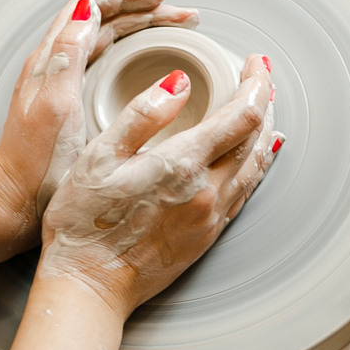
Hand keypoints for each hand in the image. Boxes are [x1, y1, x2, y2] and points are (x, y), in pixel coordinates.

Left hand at [0, 0, 198, 259]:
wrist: (14, 203)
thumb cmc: (36, 165)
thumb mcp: (56, 105)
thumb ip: (69, 55)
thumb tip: (89, 7)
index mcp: (53, 61)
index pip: (93, 6)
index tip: (164, 0)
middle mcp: (56, 66)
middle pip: (105, 20)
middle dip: (145, 11)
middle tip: (184, 16)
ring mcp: (64, 86)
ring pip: (108, 41)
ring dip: (143, 30)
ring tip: (174, 31)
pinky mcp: (72, 107)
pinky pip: (107, 65)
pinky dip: (134, 55)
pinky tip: (150, 69)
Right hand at [39, 54, 282, 317]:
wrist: (90, 287)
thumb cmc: (84, 224)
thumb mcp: (100, 156)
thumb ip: (143, 115)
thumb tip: (180, 82)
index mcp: (183, 165)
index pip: (242, 115)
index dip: (256, 83)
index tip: (255, 63)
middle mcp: (208, 192)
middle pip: (257, 138)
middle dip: (264, 101)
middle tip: (260, 77)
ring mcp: (211, 217)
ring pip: (256, 166)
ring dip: (265, 132)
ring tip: (264, 108)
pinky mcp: (208, 236)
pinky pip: (245, 191)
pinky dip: (257, 165)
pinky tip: (256, 156)